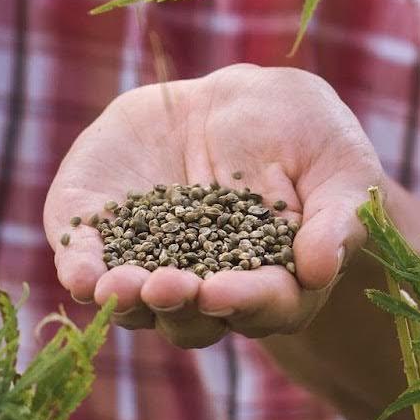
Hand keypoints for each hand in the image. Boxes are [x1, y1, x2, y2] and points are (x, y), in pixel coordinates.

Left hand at [45, 65, 381, 347]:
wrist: (242, 102)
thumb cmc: (308, 137)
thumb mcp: (339, 167)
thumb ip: (335, 218)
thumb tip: (320, 267)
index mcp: (275, 282)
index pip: (263, 304)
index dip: (242, 301)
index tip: (221, 291)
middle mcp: (209, 287)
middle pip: (192, 318)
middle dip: (177, 306)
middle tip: (169, 287)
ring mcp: (153, 264)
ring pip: (136, 303)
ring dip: (126, 300)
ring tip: (119, 286)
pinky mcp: (108, 232)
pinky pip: (88, 262)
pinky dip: (82, 269)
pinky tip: (80, 271)